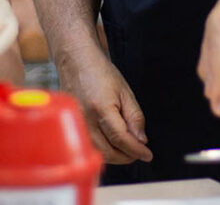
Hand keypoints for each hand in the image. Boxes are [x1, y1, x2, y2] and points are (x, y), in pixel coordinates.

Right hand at [58, 46, 151, 164]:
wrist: (76, 62)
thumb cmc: (99, 72)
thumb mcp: (125, 91)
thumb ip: (134, 117)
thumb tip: (141, 140)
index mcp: (101, 108)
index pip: (121, 139)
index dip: (136, 150)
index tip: (147, 154)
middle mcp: (86, 119)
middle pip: (108, 151)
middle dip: (127, 156)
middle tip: (139, 152)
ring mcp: (76, 124)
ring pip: (97, 152)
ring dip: (115, 156)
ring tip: (127, 149)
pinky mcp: (72, 126)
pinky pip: (89, 146)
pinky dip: (102, 150)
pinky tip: (112, 145)